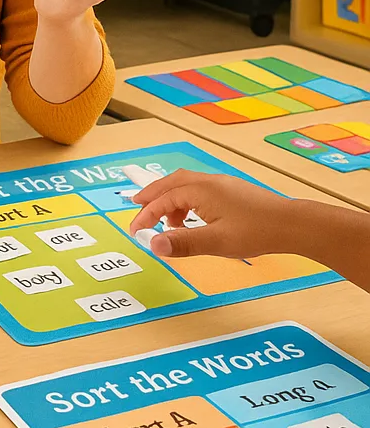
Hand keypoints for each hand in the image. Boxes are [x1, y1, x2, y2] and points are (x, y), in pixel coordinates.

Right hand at [128, 170, 297, 259]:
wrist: (292, 224)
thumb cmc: (255, 232)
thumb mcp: (216, 241)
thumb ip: (183, 242)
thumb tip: (154, 245)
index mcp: (200, 190)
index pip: (163, 200)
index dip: (146, 214)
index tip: (135, 231)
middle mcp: (207, 182)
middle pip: (170, 183)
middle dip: (152, 194)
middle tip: (137, 205)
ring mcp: (221, 184)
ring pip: (185, 185)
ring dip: (170, 200)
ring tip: (169, 223)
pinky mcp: (231, 191)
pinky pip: (198, 190)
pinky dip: (186, 201)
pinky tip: (194, 220)